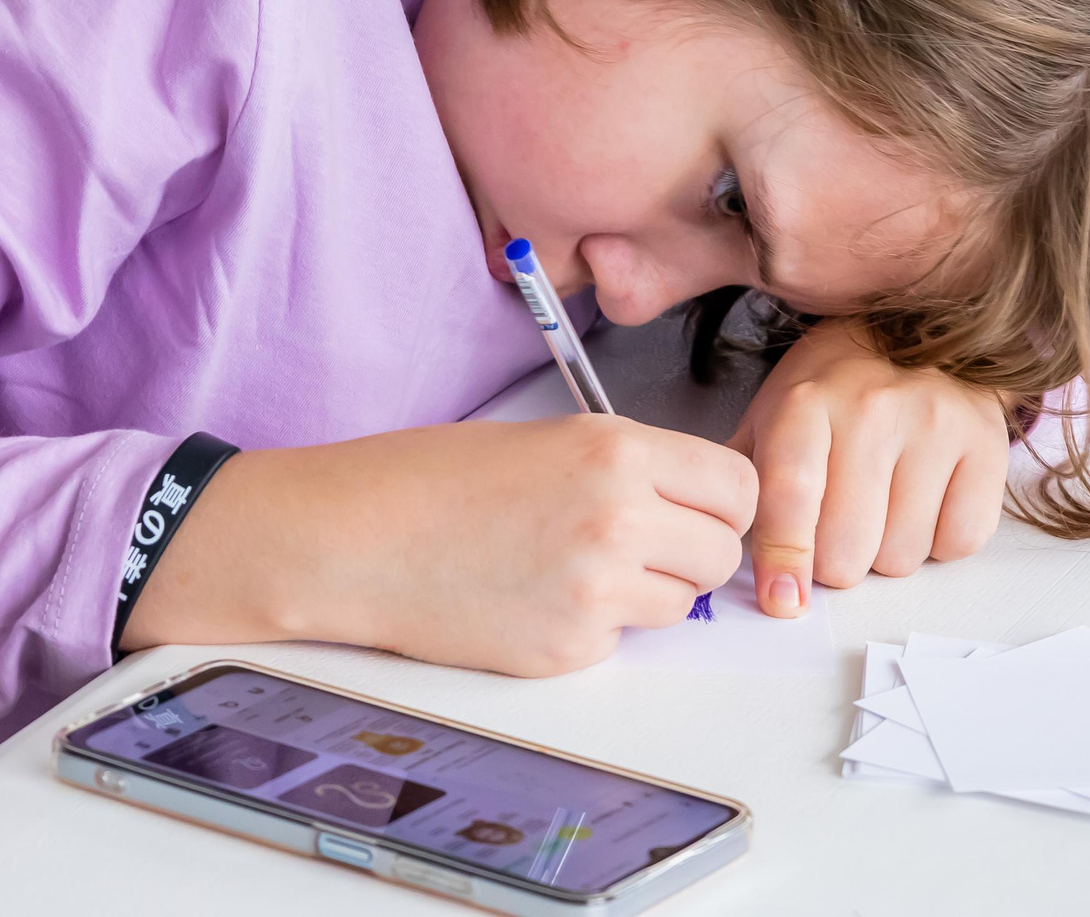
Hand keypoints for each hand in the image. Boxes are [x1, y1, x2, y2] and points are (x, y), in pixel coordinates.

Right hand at [128, 417, 756, 677]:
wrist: (352, 539)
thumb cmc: (431, 480)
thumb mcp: (549, 439)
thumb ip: (631, 466)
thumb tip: (695, 501)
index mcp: (616, 451)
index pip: (737, 486)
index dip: (722, 501)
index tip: (701, 508)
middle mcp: (619, 520)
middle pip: (721, 553)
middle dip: (690, 551)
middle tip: (642, 543)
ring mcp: (595, 592)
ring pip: (678, 605)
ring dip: (646, 592)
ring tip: (573, 566)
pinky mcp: (567, 651)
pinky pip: (618, 642)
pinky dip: (591, 627)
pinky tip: (533, 598)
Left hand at [732, 321, 1010, 616]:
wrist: (919, 332)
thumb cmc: (834, 389)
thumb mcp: (774, 413)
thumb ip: (745, 477)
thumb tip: (719, 541)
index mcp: (807, 401)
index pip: (792, 495)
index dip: (784, 557)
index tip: (783, 600)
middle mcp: (873, 408)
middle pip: (847, 546)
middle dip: (834, 561)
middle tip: (836, 530)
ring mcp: (934, 425)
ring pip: (902, 555)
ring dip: (885, 553)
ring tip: (882, 506)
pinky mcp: (985, 445)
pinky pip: (959, 542)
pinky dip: (938, 541)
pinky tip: (925, 502)